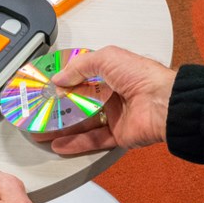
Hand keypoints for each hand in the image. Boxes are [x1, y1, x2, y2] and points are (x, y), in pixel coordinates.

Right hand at [32, 46, 175, 154]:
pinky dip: (75, 143)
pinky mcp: (118, 134)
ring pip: (83, 123)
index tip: (45, 87)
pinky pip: (93, 140)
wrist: (163, 104)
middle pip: (79, 102)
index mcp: (111, 72)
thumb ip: (80, 66)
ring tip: (42, 131)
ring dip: (62, 127)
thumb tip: (60, 77)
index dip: (63, 81)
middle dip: (58, 107)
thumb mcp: (107, 58)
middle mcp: (113, 94)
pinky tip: (59, 144)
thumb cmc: (143, 76)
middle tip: (40, 112)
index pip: (81, 76)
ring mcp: (115, 115)